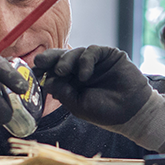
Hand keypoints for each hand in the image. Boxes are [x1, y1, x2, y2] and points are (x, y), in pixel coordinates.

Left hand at [33, 46, 164, 151]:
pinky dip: (85, 61)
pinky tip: (84, 74)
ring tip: (62, 71)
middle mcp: (81, 70)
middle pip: (61, 58)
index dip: (43, 70)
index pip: (53, 72)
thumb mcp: (78, 106)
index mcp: (71, 83)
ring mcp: (94, 62)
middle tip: (39, 61)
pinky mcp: (108, 55)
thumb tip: (47, 81)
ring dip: (65, 61)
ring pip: (74, 53)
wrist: (133, 112)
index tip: (32, 71)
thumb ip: (63, 93)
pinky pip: (92, 51)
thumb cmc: (106, 112)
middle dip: (49, 59)